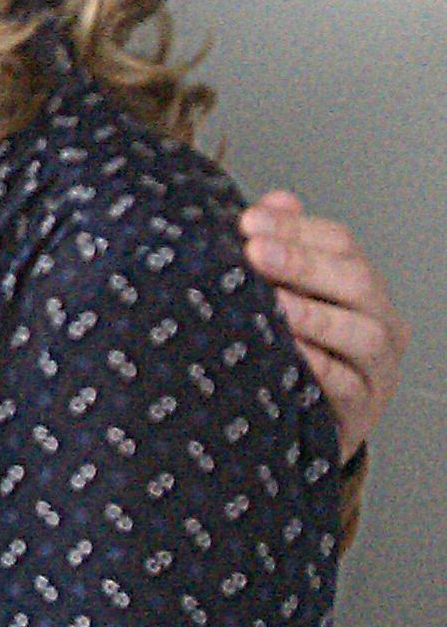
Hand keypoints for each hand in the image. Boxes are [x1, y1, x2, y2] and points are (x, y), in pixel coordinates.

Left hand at [240, 190, 406, 461]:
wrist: (298, 427)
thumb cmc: (293, 352)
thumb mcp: (284, 297)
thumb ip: (281, 248)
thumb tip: (276, 199)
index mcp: (359, 286)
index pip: (341, 243)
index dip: (296, 228)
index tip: (247, 221)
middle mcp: (379, 321)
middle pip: (355, 280)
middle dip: (302, 262)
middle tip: (254, 252)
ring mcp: (377, 367)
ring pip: (361, 333)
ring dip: (314, 314)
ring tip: (272, 301)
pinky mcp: (362, 409)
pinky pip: (347, 385)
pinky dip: (319, 367)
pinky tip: (288, 353)